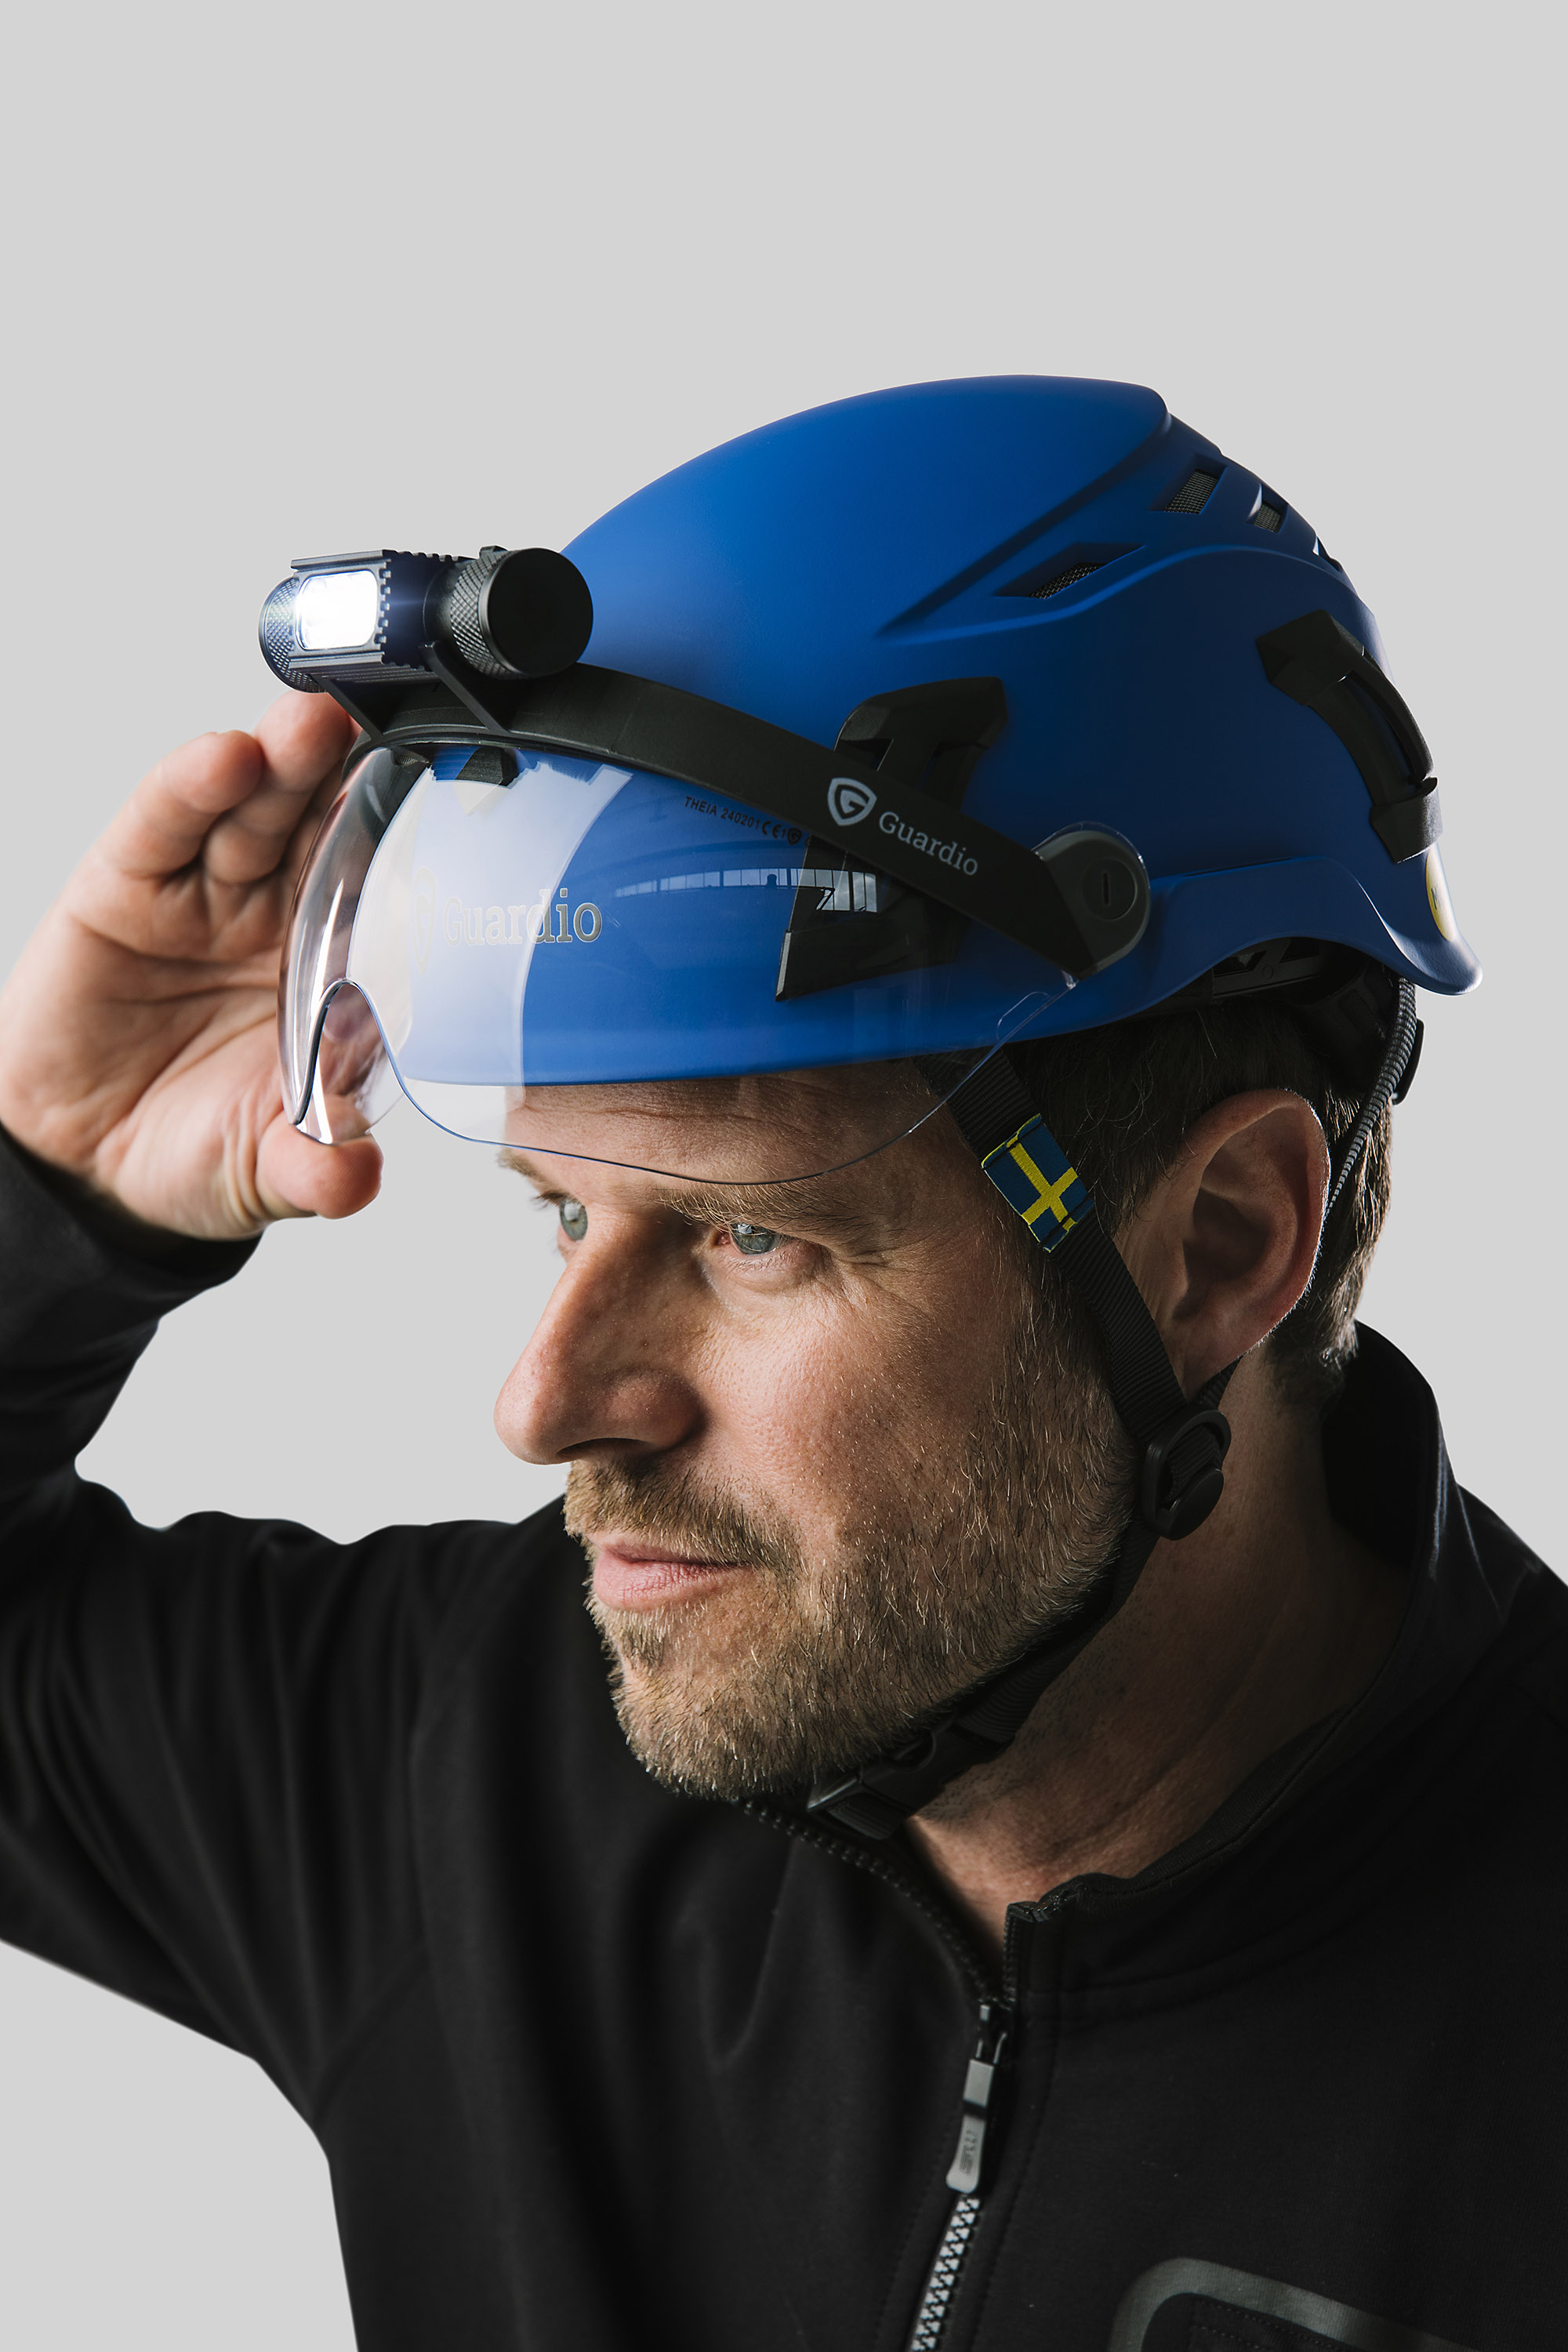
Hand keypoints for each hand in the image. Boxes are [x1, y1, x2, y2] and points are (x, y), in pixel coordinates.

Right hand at [0, 693, 382, 1240]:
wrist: (80, 1163)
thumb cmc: (195, 1150)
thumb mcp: (262, 1170)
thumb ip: (311, 1168)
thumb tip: (354, 1178)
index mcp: (339, 973)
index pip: (389, 898)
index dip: (419, 853)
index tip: (462, 809)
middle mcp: (282, 917)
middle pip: (329, 830)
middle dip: (357, 778)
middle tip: (396, 734)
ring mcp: (209, 893)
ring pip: (256, 811)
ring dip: (285, 762)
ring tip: (313, 727)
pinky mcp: (128, 882)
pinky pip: (165, 823)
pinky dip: (192, 785)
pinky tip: (224, 757)